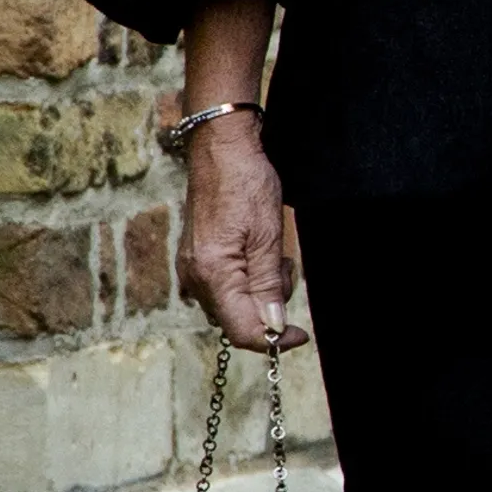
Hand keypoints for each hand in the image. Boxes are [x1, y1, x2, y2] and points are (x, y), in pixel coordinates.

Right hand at [177, 110, 294, 350]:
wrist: (221, 152)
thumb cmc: (246, 186)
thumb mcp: (267, 236)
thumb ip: (268, 285)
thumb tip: (273, 326)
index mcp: (212, 275)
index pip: (241, 330)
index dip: (273, 339)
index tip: (300, 335)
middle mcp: (195, 278)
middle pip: (237, 321)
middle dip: (268, 307)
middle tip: (285, 267)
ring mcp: (192, 270)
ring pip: (233, 305)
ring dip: (260, 291)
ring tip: (273, 254)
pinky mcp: (196, 261)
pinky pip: (226, 287)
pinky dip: (247, 280)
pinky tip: (257, 253)